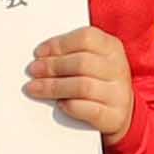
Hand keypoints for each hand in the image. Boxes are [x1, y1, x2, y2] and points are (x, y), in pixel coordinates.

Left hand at [25, 25, 133, 141]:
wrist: (120, 111)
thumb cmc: (99, 81)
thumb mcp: (92, 60)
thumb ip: (71, 54)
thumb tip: (41, 58)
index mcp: (111, 47)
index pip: (86, 38)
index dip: (59, 44)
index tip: (39, 52)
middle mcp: (118, 68)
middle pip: (82, 62)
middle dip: (52, 66)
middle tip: (33, 71)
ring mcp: (118, 93)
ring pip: (83, 86)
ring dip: (54, 87)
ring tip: (35, 88)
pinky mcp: (115, 116)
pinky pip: (89, 109)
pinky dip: (70, 106)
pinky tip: (58, 104)